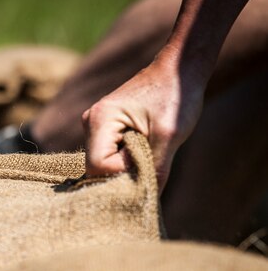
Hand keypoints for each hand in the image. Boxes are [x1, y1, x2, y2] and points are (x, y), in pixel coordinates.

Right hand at [82, 56, 204, 190]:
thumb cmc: (176, 96)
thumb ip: (155, 170)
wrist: (180, 69)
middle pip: (97, 168)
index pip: (98, 167)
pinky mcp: (106, 130)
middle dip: (125, 171)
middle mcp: (90, 123)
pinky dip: (129, 159)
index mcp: (99, 120)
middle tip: (153, 159)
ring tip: (152, 148)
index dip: (123, 172)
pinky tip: (147, 146)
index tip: (149, 161)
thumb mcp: (170, 136)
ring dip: (128, 165)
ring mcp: (96, 127)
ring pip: (104, 164)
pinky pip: (111, 156)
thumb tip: (147, 202)